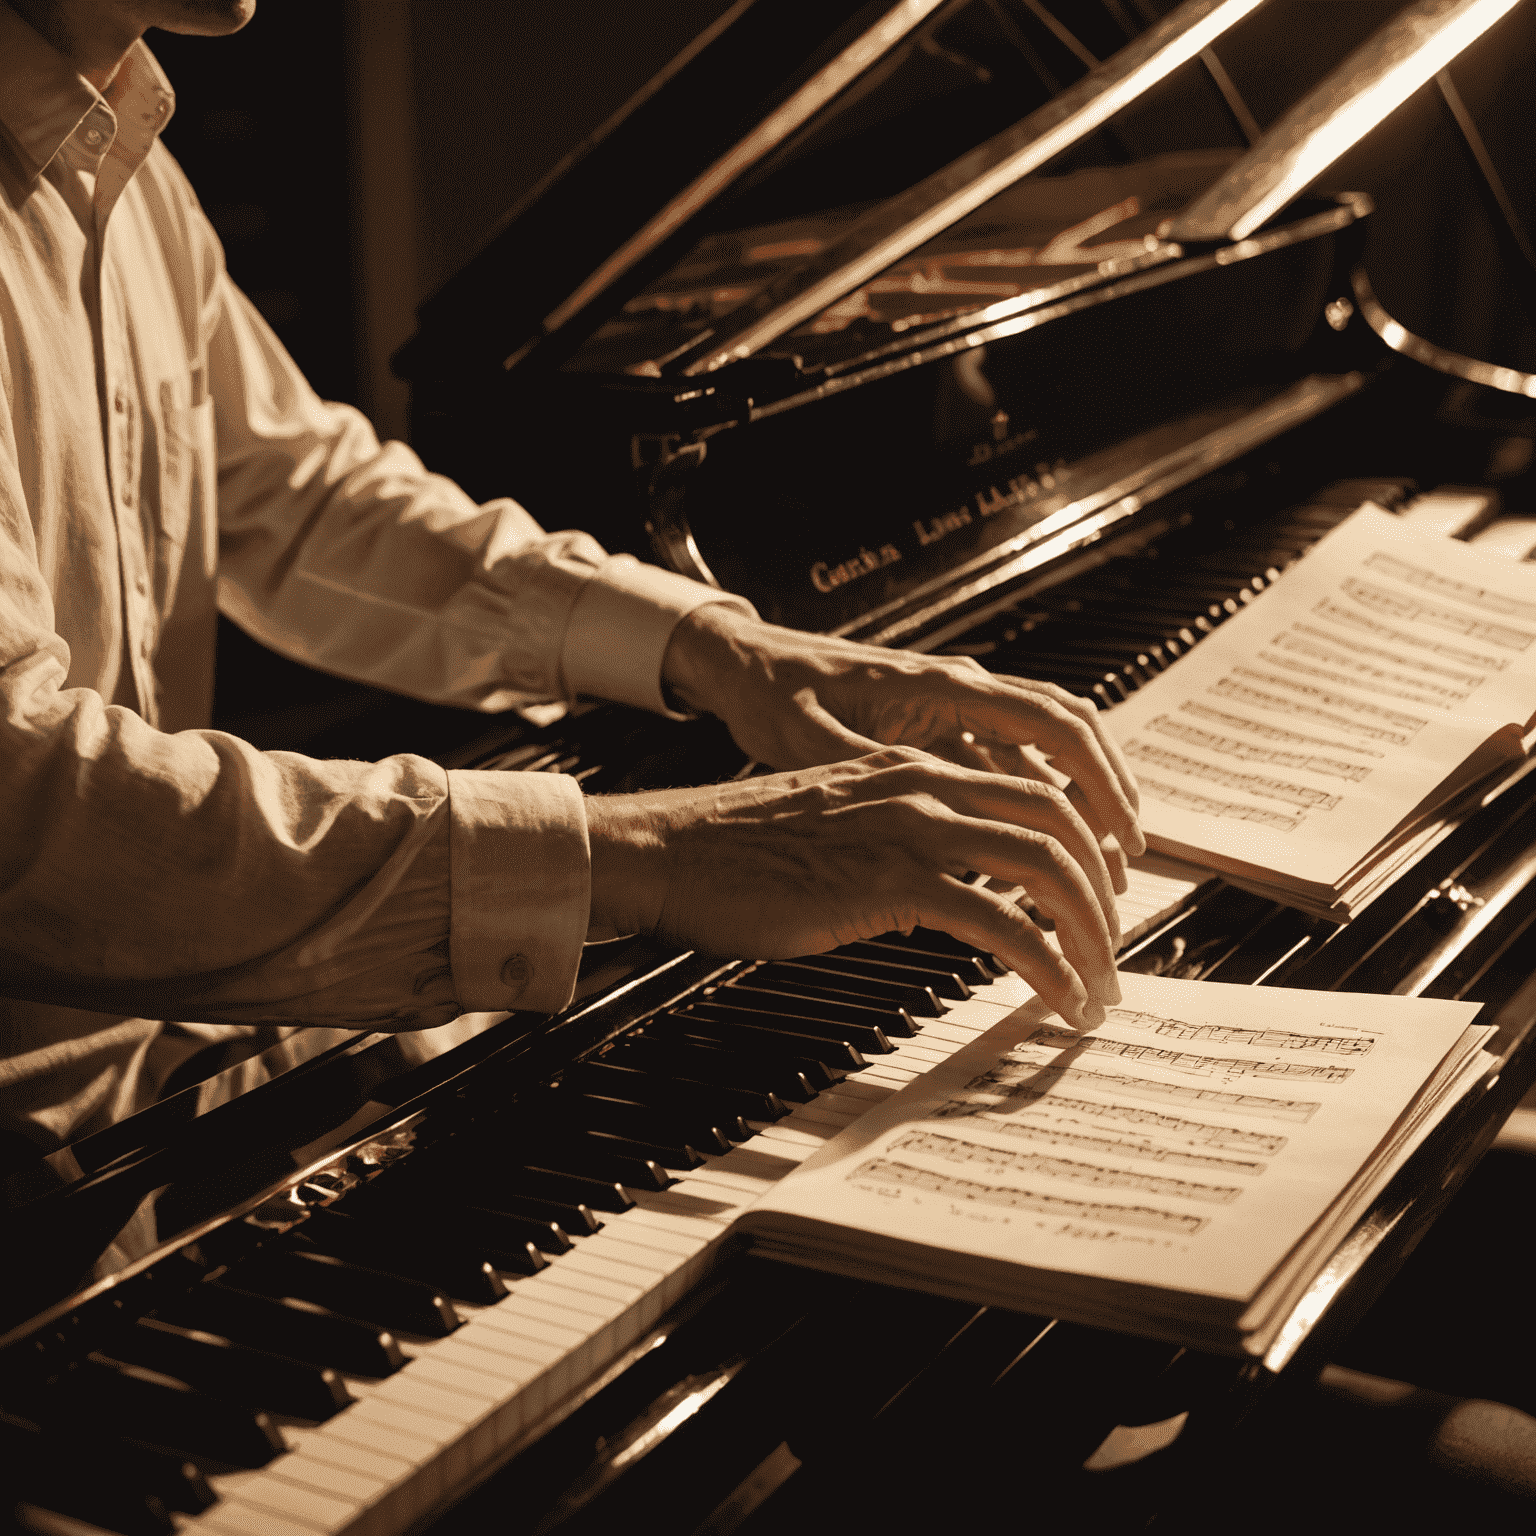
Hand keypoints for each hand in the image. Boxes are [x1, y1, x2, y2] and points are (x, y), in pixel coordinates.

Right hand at [585, 748, 1120, 1030]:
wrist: (667, 849)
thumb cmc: (735, 850)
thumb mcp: (837, 830)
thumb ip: (900, 848)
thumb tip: (947, 899)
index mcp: (914, 770)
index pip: (1034, 794)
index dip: (1085, 849)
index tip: (1098, 904)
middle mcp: (924, 786)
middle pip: (1061, 822)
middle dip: (1105, 894)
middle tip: (1113, 953)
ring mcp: (909, 828)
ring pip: (1045, 866)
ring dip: (1090, 934)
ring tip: (1099, 987)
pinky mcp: (888, 880)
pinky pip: (999, 921)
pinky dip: (1046, 964)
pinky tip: (1058, 998)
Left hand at [661, 604, 1143, 889]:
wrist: (746, 665)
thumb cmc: (774, 694)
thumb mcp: (814, 741)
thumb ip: (874, 772)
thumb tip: (929, 813)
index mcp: (942, 687)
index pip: (1052, 725)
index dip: (1098, 780)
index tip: (1122, 833)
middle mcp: (960, 689)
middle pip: (1068, 730)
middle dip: (1108, 790)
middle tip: (1128, 856)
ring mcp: (951, 706)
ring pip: (1040, 747)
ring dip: (1075, 796)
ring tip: (1096, 860)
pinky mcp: (935, 726)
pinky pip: (1003, 761)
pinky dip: (1030, 799)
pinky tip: (1033, 848)